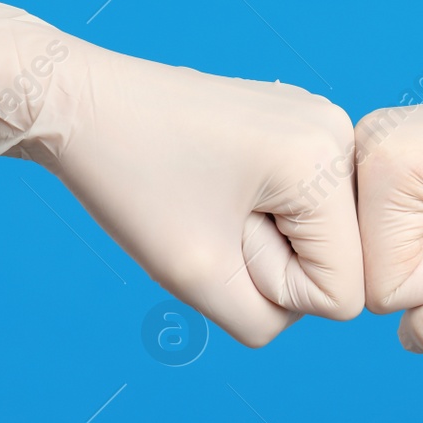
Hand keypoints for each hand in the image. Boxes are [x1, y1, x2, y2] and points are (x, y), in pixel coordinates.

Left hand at [0, 0, 363, 346]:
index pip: (343, 292)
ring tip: (211, 197)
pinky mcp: (299, 124)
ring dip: (265, 239)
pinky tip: (218, 182)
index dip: (273, 287)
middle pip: (338, 261)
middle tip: (210, 215)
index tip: (220, 236)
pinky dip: (262, 214)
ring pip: (320, 237)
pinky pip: (303, 208)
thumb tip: (311, 305)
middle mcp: (340, 131)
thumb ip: (267, 320)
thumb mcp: (198, 278)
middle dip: (271, 261)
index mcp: (325, 160)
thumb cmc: (131, 182)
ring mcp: (321, 121)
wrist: (80, 102)